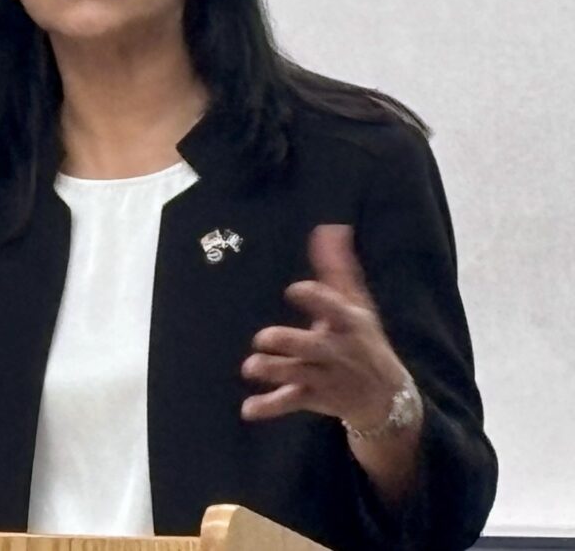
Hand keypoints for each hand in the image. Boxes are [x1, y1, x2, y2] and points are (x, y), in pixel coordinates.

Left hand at [240, 224, 408, 429]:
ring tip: (249, 366)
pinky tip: (248, 409)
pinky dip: (269, 407)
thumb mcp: (356, 304)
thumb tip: (330, 228)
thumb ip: (338, 268)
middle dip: (289, 342)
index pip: (334, 308)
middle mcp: (338, 351)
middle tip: (262, 337)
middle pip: (312, 346)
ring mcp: (326, 377)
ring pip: (297, 375)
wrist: (389, 397)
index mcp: (348, 323)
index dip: (315, 299)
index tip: (293, 289)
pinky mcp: (315, 398)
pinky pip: (291, 403)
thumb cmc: (364, 338)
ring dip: (273, 371)